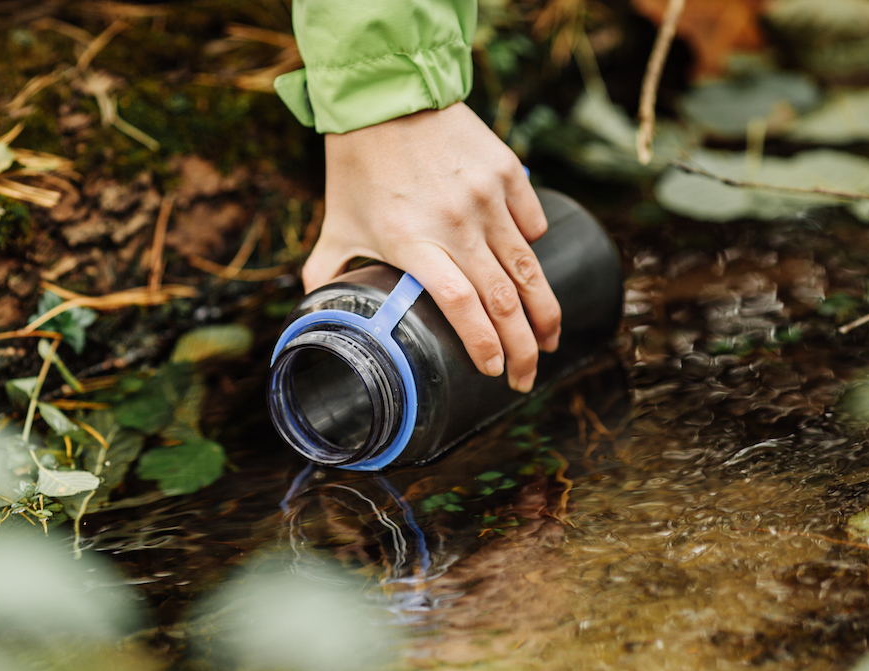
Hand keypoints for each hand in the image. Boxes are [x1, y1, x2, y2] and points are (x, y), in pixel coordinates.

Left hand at [304, 102, 560, 392]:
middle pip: (504, 300)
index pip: (461, 305)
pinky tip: (530, 272)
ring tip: (550, 340)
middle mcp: (454, 222)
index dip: (484, 345)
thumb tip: (317, 316)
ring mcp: (486, 196)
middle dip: (524, 348)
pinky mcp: (506, 172)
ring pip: (528, 268)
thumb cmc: (359, 167)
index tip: (495, 373)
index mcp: (412, 242)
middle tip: (528, 376)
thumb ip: (328, 273)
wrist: (387, 95)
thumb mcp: (336, 226)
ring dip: (545, 312)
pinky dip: (534, 250)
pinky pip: (532, 225)